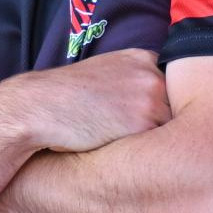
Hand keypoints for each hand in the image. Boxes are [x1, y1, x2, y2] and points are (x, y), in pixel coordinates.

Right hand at [0, 49, 169, 152]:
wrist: (39, 107)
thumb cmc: (65, 96)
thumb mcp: (103, 72)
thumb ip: (131, 79)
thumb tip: (151, 101)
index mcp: (141, 58)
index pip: (169, 86)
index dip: (157, 105)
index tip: (137, 117)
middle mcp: (151, 75)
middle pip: (174, 108)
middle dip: (159, 123)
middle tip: (132, 135)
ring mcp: (149, 99)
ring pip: (168, 129)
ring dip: (153, 140)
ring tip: (124, 144)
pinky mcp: (142, 124)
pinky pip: (156, 146)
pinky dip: (144, 154)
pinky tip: (121, 152)